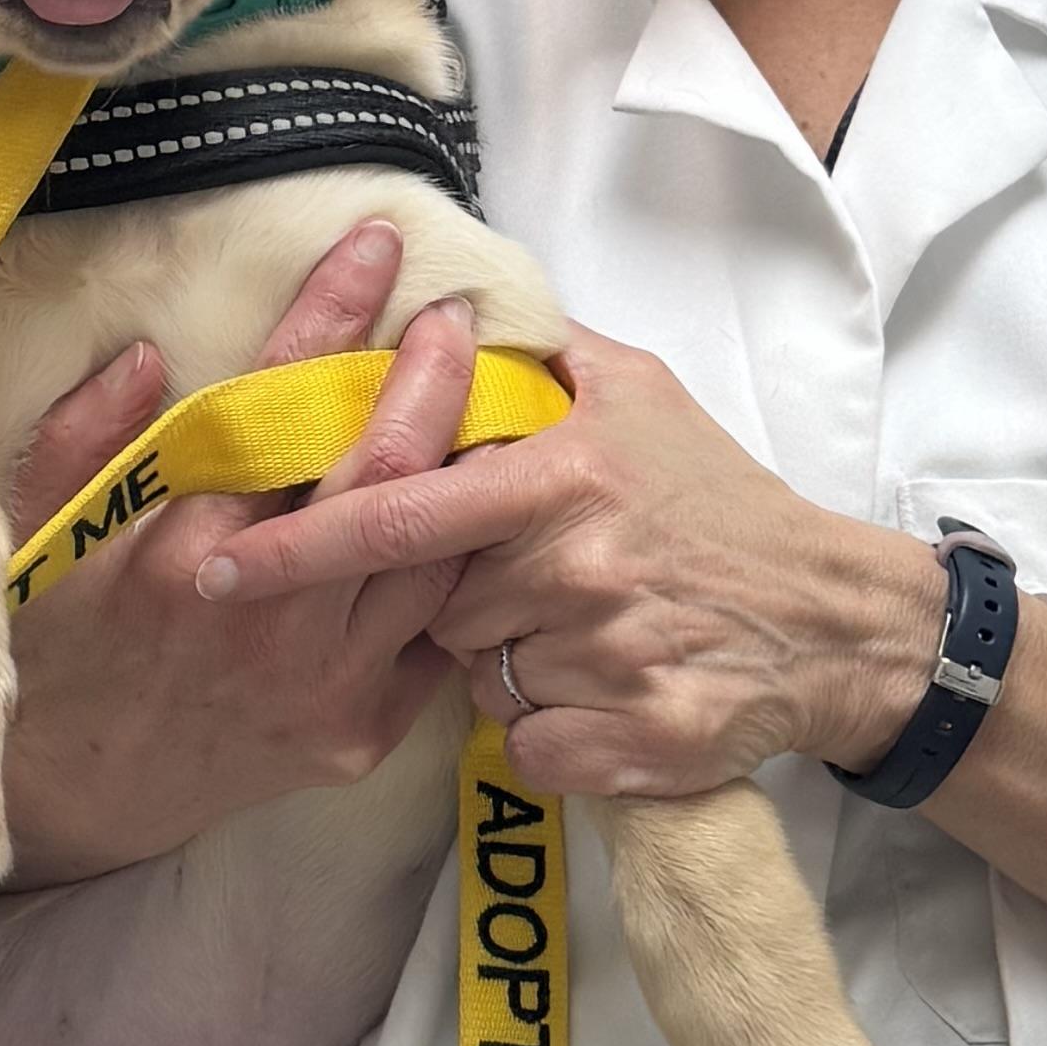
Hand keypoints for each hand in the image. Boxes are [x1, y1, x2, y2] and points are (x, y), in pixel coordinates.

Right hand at [0, 218, 482, 889]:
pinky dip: (462, 566)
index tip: (373, 245)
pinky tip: (474, 510)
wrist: (76, 797)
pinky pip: (438, 634)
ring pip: (437, 553)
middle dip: (433, 373)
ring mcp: (326, 681)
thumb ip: (83, 439)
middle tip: (454, 313)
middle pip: (388, 472)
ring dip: (469, 466)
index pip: (277, 407)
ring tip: (487, 397)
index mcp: (183, 555)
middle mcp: (267, 616)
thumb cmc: (53, 649)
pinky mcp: (362, 732)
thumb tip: (145, 350)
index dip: (332, 314)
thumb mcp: (32, 534)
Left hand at [189, 317, 942, 804]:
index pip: (395, 515)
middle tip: (531, 574)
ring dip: (509, 659)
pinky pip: (529, 744)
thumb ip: (536, 349)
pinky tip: (604, 689)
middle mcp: (573, 571)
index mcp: (557, 479)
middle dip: (457, 599)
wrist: (833, 622)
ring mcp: (602, 663)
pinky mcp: (631, 745)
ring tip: (587, 623)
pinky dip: (551, 727)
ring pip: (479, 679)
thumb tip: (446, 299)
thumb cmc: (722, 498)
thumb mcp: (641, 391)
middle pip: (434, 606)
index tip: (212, 572)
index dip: (297, 546)